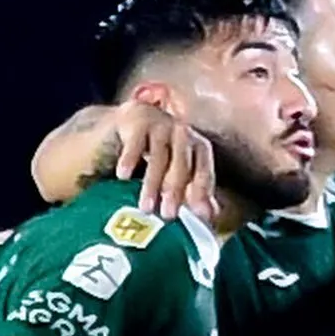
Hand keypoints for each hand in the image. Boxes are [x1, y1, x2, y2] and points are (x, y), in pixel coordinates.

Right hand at [105, 101, 216, 222]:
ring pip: (158, 157)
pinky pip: (135, 143)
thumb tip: (210, 214)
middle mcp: (183, 134)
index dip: (202, 192)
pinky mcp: (138, 120)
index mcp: (197, 147)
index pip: (203, 171)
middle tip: (168, 215)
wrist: (130, 121)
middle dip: (175, 191)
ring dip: (152, 184)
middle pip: (181, 165)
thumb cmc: (159, 152)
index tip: (199, 214)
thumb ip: (195, 192)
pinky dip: (129, 159)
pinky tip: (124, 176)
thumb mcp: (179, 172)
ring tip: (146, 207)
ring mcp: (161, 125)